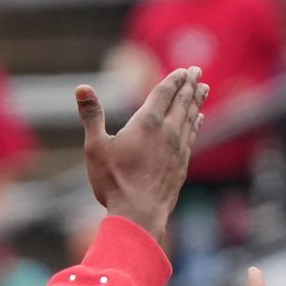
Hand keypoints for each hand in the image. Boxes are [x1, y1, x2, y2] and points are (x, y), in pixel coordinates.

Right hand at [77, 67, 208, 244]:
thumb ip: (92, 115)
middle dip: (190, 84)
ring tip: (203, 89)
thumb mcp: (96, 147)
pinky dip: (196, 124)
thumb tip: (81, 87)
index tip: (183, 70)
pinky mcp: (182, 165)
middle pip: (182, 101)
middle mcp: (167, 131)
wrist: (138, 214)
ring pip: (191, 117)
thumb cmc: (114, 182)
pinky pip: (192, 137)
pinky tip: (198, 120)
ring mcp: (178, 148)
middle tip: (197, 70)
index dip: (175, 79)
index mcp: (147, 122)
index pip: (165, 92)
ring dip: (197, 101)